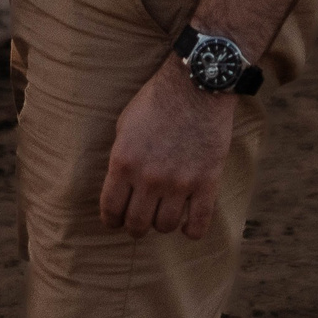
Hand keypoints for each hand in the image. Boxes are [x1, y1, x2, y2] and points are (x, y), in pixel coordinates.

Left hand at [99, 58, 233, 239]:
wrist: (196, 86)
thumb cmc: (157, 100)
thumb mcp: (125, 125)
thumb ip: (121, 158)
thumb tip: (120, 184)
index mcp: (123, 162)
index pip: (111, 209)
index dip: (112, 220)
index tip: (116, 220)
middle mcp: (148, 178)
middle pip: (136, 224)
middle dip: (135, 226)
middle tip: (140, 220)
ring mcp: (178, 183)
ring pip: (165, 226)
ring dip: (162, 224)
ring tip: (164, 214)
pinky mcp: (206, 183)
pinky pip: (198, 224)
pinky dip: (191, 231)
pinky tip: (187, 225)